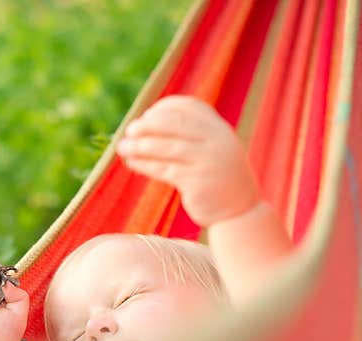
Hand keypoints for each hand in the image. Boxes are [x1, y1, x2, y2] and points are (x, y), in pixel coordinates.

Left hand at [116, 95, 260, 225]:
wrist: (239, 211)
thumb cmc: (217, 179)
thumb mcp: (211, 151)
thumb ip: (191, 137)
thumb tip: (148, 125)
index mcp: (219, 129)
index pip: (189, 107)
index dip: (164, 109)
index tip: (146, 116)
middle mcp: (216, 141)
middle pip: (175, 124)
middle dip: (148, 125)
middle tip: (129, 130)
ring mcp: (207, 160)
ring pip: (165, 147)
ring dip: (139, 146)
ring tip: (122, 147)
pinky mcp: (196, 181)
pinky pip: (163, 169)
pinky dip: (144, 164)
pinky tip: (131, 162)